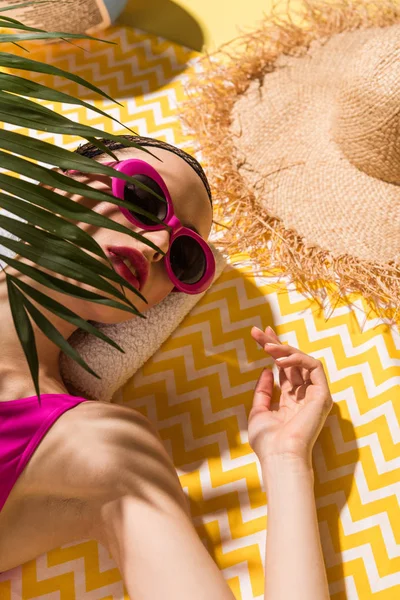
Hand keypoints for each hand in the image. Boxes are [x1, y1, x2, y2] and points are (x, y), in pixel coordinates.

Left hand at [248, 326, 332, 465]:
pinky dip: (297, 359)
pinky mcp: (322, 394)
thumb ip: (263, 391)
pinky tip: (279, 360)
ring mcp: (314, 394)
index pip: (284, 370)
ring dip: (284, 350)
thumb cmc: (268, 441)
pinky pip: (313, 367)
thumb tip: (266, 370)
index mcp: (290, 401)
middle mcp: (304, 395)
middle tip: (260, 330)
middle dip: (276, 344)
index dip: (274, 351)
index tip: (261, 334)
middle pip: (292, 362)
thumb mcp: (259, 411)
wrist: (279, 456)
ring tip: (267, 346)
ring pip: (303, 361)